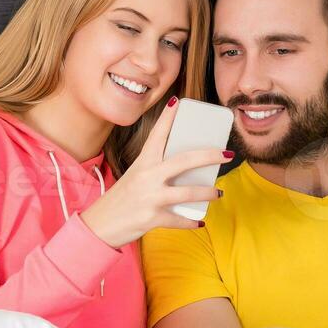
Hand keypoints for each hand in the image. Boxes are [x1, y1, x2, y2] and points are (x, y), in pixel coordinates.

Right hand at [79, 98, 231, 247]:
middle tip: (227, 153)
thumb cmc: (121, 199)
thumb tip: (186, 169)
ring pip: (188, 192)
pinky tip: (200, 222)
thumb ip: (156, 170)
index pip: (157, 135)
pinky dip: (191, 222)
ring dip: (208, 192)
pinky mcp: (152, 217)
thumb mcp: (135, 177)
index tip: (178, 101)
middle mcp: (147, 176)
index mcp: (143, 162)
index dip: (168, 117)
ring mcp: (150, 197)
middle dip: (210, 156)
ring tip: (219, 192)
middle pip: (184, 161)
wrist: (100, 225)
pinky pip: (179, 219)